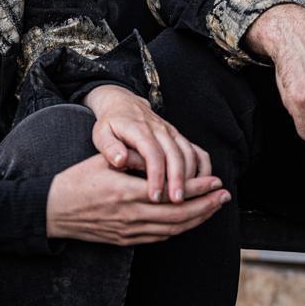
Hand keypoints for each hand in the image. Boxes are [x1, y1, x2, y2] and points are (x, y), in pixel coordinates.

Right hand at [46, 153, 227, 244]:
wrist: (53, 211)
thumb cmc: (76, 181)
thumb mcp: (102, 161)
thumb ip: (131, 159)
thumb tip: (157, 156)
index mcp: (125, 193)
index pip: (171, 193)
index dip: (197, 188)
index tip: (216, 180)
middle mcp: (130, 216)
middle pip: (178, 216)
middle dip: (205, 205)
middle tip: (225, 195)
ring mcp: (128, 231)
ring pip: (171, 229)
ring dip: (197, 219)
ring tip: (215, 207)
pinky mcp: (125, 240)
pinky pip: (159, 237)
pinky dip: (179, 229)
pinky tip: (191, 220)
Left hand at [82, 84, 212, 203]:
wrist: (124, 104)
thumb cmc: (111, 124)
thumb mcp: (101, 133)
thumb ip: (109, 147)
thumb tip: (119, 160)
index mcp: (139, 129)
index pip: (152, 153)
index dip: (156, 175)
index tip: (155, 196)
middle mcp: (160, 130)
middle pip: (176, 155)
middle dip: (178, 179)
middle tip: (176, 202)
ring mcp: (173, 133)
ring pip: (189, 154)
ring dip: (192, 176)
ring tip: (188, 198)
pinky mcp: (180, 137)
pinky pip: (198, 152)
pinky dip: (203, 169)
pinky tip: (201, 185)